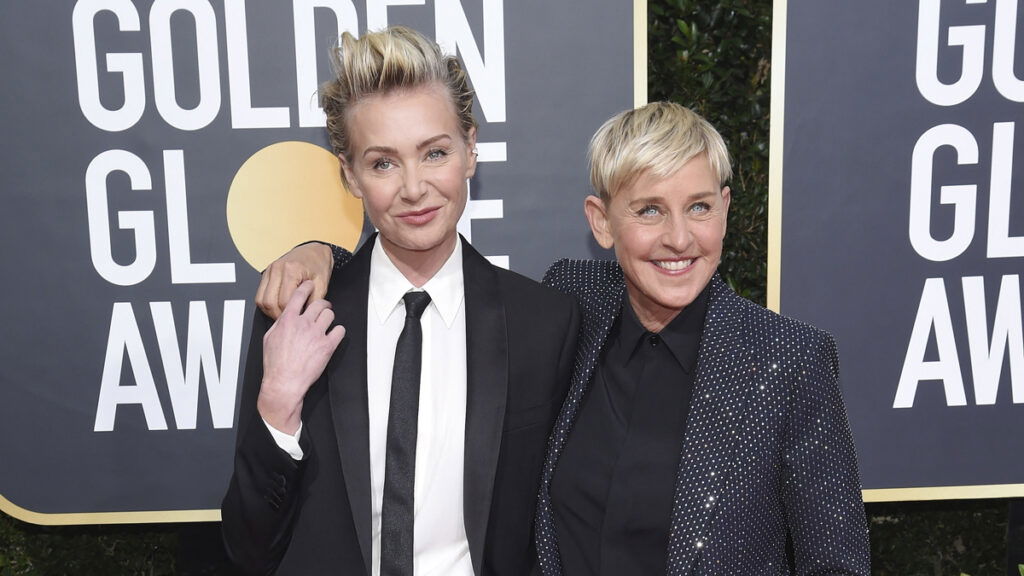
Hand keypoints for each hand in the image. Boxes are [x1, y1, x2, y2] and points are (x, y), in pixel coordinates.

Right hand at [256, 243, 333, 319]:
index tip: (298, 319)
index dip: (291, 314)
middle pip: (270, 302)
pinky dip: (267, 304)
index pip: (284, 301)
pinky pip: (260, 294)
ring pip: (261, 300)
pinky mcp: (267, 273)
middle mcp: (277, 269)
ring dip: (270, 311)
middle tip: (290, 320)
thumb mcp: (322, 284)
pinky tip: (278, 307)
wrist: (315, 251)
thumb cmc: (319, 265)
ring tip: (284, 315)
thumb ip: (314, 302)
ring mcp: (270, 270)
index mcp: (292, 270)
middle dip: (278, 315)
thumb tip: (306, 317)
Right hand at [257, 281, 345, 434]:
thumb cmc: (275, 364)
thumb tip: (284, 316)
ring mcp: (317, 334)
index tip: (310, 285)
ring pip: (330, 314)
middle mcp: (303, 324)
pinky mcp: (327, 346)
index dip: (306, 287)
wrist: (284, 382)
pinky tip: (333, 335)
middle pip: (319, 303)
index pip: (299, 295)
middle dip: (322, 304)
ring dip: (329, 317)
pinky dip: (338, 331)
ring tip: (326, 323)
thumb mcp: (269, 339)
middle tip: (323, 307)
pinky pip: (340, 330)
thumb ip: (279, 324)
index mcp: (288, 320)